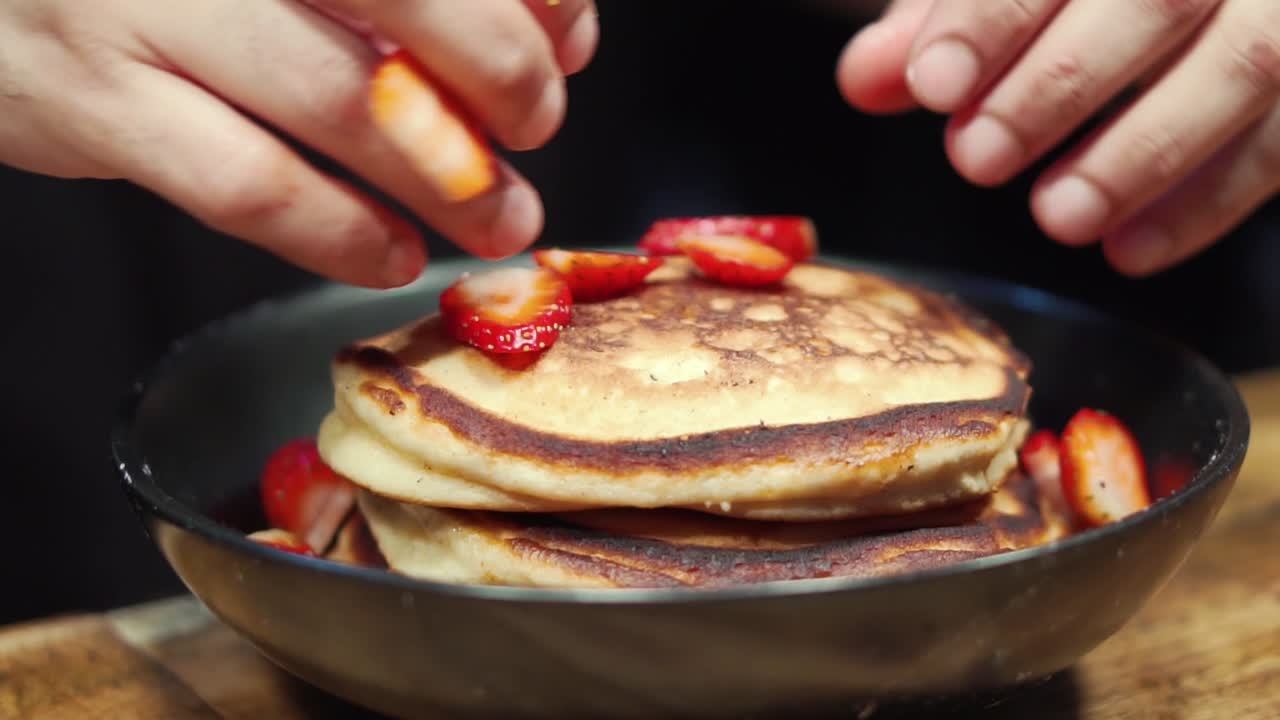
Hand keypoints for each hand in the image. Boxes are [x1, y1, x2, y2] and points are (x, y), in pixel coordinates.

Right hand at [0, 0, 597, 287]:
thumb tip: (553, 26)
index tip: (568, 47)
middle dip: (501, 76)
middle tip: (536, 126)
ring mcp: (133, 1)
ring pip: (337, 101)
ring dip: (444, 180)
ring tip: (498, 219)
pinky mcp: (89, 99)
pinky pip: (247, 184)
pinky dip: (338, 232)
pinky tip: (389, 252)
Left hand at [837, 0, 1279, 275]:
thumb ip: (944, 20)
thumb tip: (863, 78)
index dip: (992, 14)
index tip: (933, 84)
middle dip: (1058, 82)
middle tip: (976, 159)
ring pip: (1246, 61)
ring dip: (1144, 149)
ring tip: (1057, 215)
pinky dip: (1211, 200)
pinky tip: (1131, 249)